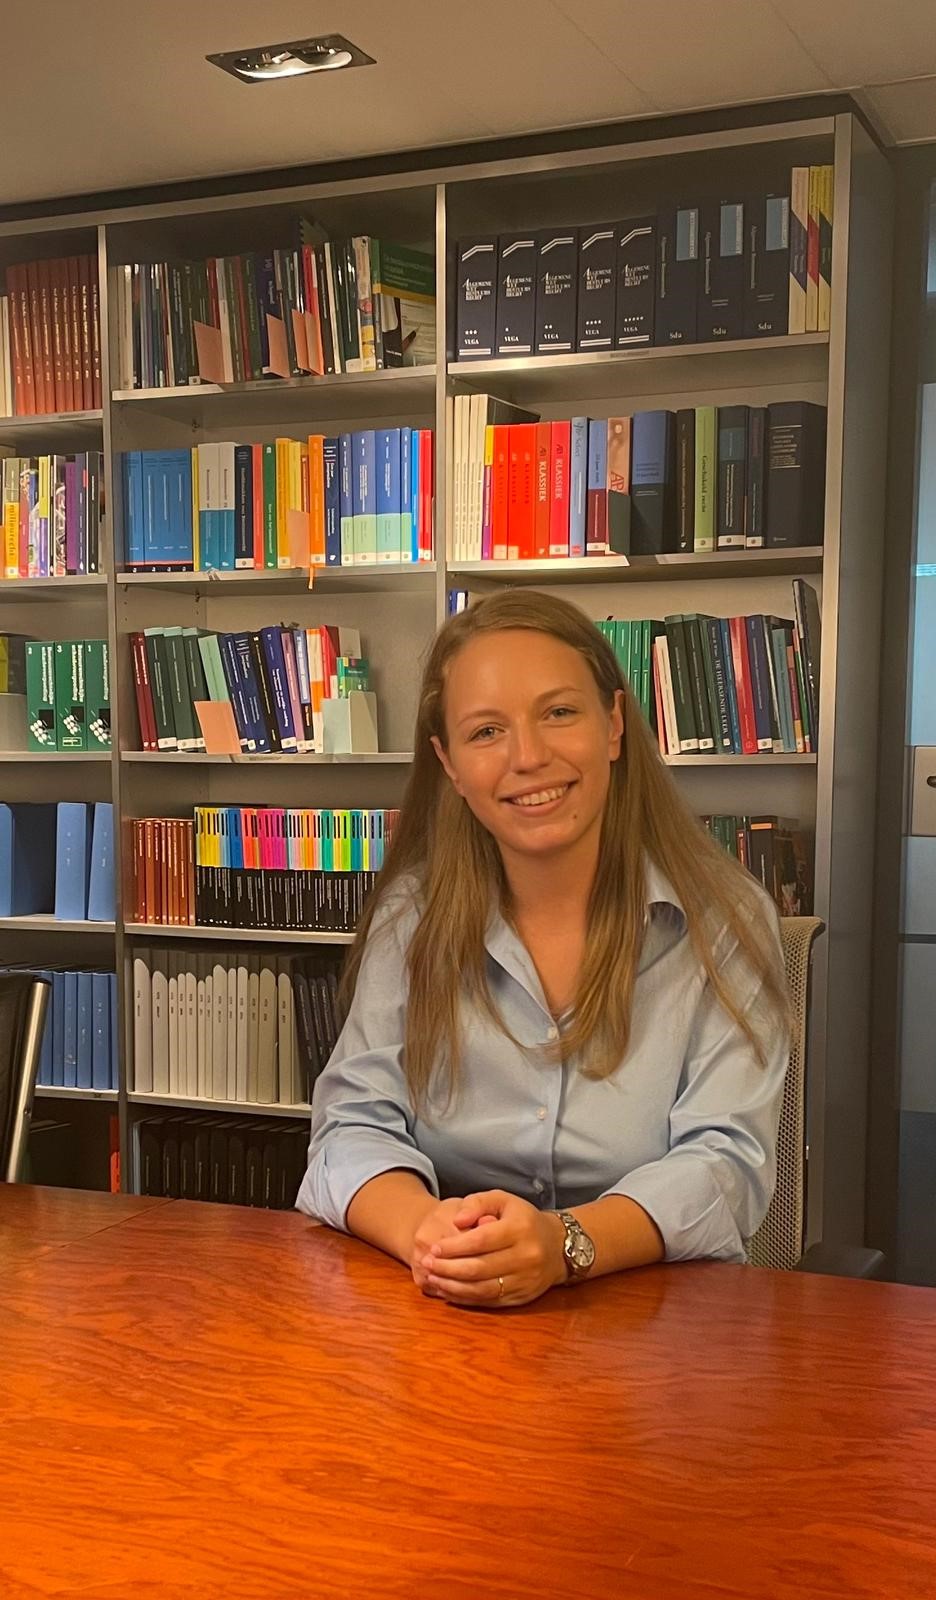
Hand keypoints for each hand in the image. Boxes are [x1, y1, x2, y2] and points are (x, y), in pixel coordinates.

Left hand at [420, 1190, 566, 1308]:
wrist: (558, 1247)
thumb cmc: (523, 1219)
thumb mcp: (503, 1200)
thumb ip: (478, 1203)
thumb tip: (457, 1220)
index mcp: (520, 1229)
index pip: (481, 1241)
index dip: (454, 1246)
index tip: (434, 1248)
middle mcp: (525, 1257)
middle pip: (479, 1268)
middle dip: (448, 1268)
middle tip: (427, 1264)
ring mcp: (524, 1281)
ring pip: (482, 1289)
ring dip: (452, 1286)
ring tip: (432, 1279)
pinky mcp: (521, 1298)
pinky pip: (488, 1301)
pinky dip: (465, 1298)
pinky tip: (448, 1291)